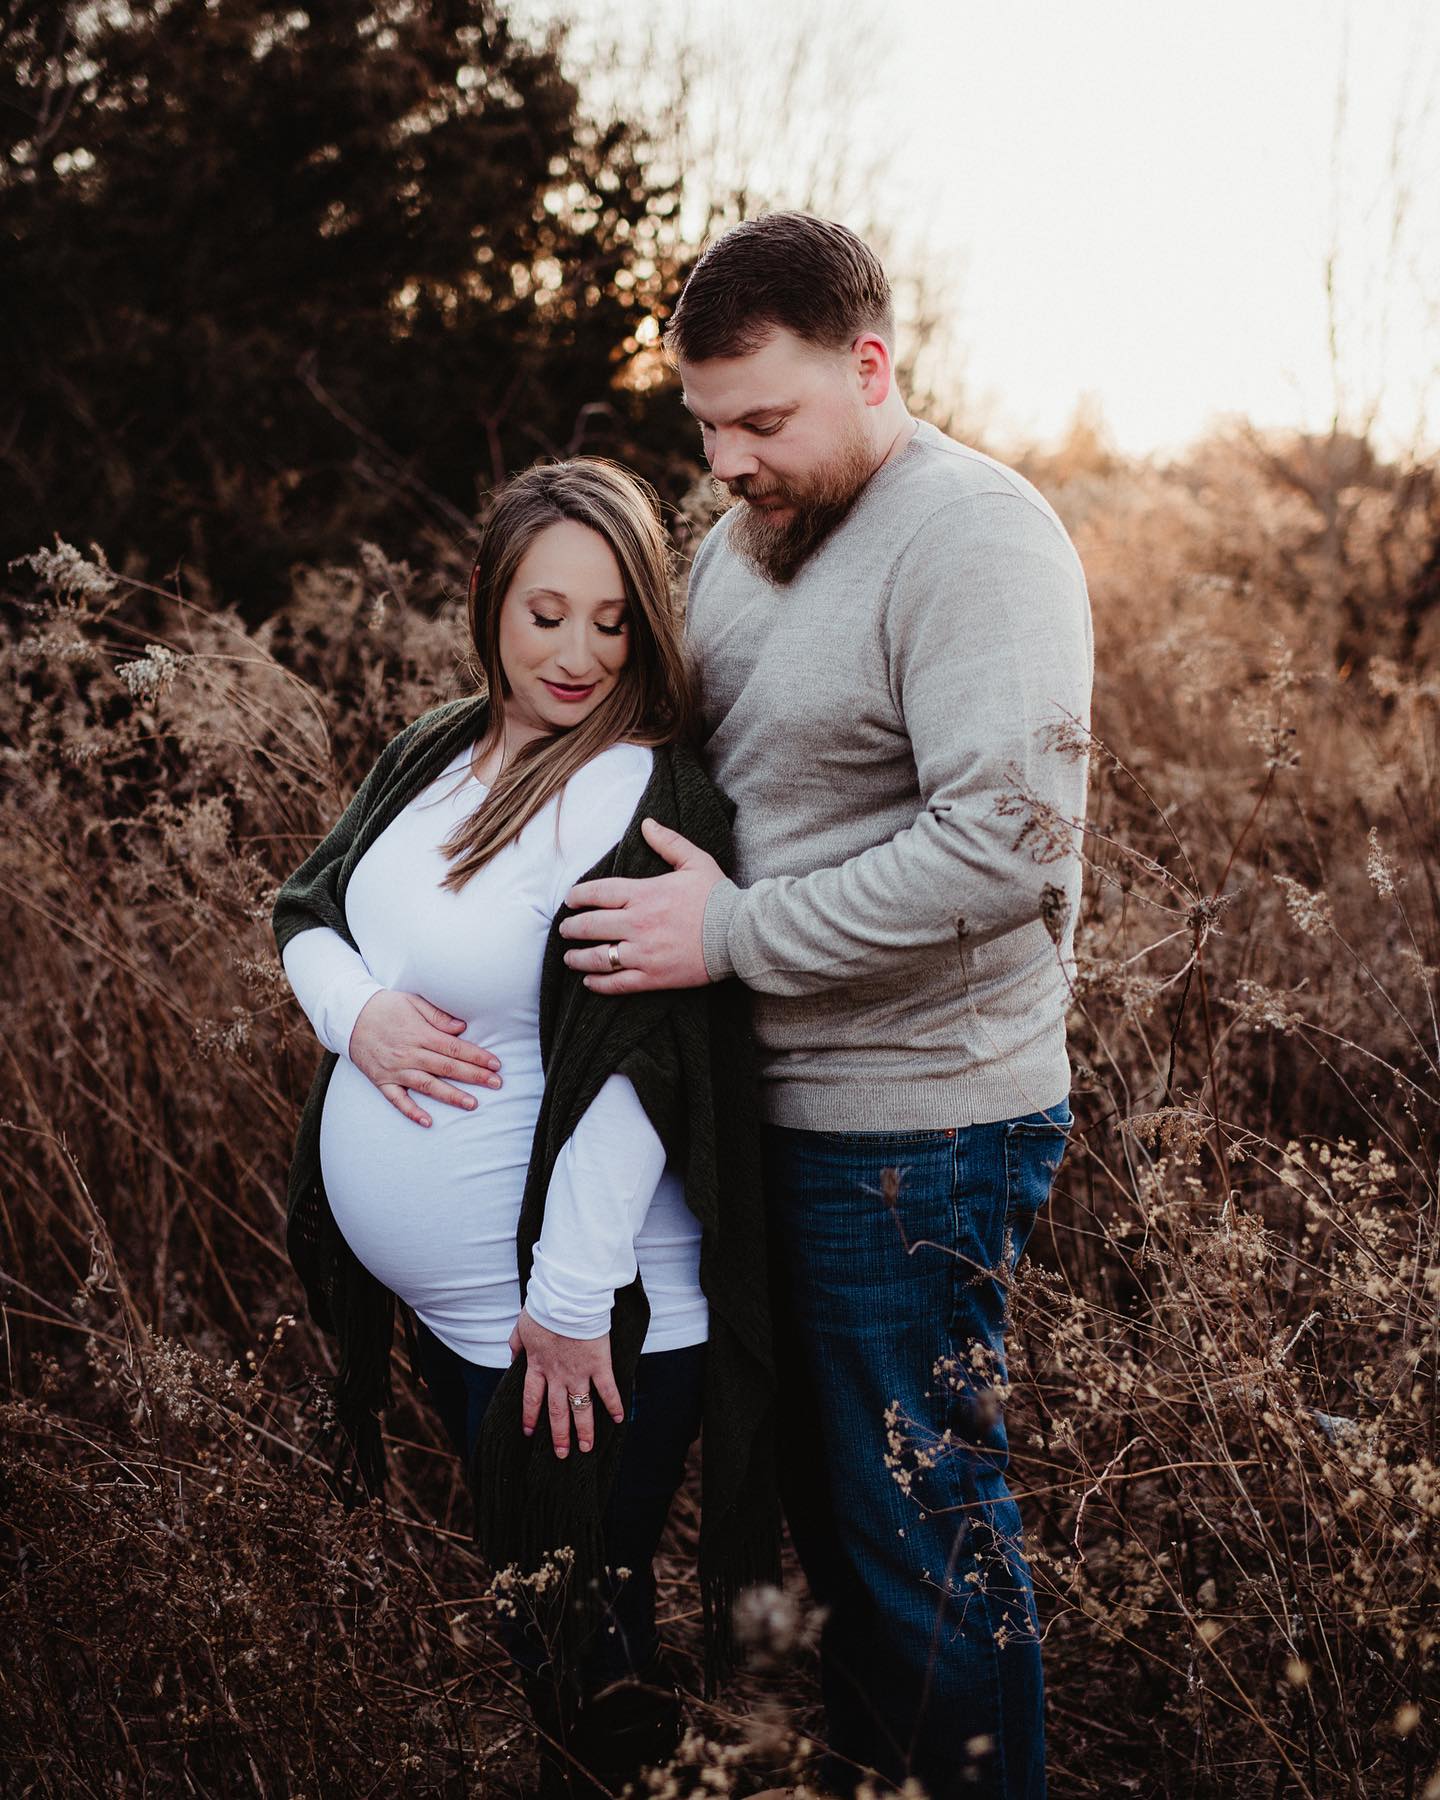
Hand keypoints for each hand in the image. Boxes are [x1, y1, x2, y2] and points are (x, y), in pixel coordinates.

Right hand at [348, 989, 501, 1126]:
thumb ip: (438, 1016)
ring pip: (427, 1086)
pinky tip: (428, 1122)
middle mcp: (409, 1054)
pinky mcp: (382, 1081)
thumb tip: (461, 1028)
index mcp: (419, 1034)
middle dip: (474, 1076)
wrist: (349, 1016)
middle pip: (446, 1068)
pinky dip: (412, 1112)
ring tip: (472, 1104)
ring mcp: (395, 1070)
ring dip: (451, 1095)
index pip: (454, 1048)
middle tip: (497, 1083)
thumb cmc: (385, 1007)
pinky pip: (398, 1100)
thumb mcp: (413, 1001)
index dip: (476, 1056)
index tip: (495, 1064)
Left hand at [508, 1309, 625, 1457]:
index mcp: (537, 1365)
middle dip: (559, 1435)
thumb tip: (512, 1356)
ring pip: (580, 1408)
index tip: (529, 1432)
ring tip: (586, 1447)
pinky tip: (619, 1419)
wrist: (567, 1299)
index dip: (530, 1417)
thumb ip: (516, 1344)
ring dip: (583, 1429)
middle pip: (556, 1411)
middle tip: (561, 1454)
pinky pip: (607, 1390)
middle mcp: (557, 1375)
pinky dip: (614, 1405)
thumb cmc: (544, 1308)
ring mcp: (578, 1372)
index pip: (531, 1398)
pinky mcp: (598, 1364)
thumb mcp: (522, 1326)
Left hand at [558, 817, 721, 992]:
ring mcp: (644, 952)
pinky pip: (617, 983)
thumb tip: (646, 824)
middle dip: (572, 929)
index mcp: (644, 893)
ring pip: (598, 957)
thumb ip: (668, 842)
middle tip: (565, 930)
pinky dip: (598, 984)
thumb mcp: (695, 861)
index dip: (577, 897)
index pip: (597, 893)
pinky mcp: (653, 976)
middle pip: (591, 926)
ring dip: (578, 958)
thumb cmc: (718, 897)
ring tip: (570, 958)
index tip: (570, 901)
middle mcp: (638, 923)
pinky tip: (589, 983)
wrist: (740, 934)